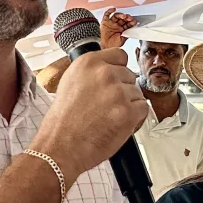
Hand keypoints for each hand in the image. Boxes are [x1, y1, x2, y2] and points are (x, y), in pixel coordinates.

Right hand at [32, 48, 147, 181]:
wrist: (60, 146)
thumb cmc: (62, 122)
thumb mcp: (70, 83)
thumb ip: (92, 73)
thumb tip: (110, 69)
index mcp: (88, 62)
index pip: (119, 55)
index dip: (117, 70)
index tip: (114, 80)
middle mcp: (104, 73)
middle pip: (129, 75)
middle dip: (122, 90)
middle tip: (106, 105)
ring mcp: (118, 92)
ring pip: (137, 93)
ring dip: (128, 105)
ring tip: (109, 117)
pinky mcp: (128, 112)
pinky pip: (143, 108)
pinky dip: (134, 118)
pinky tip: (117, 124)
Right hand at [100, 8, 137, 48]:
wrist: (106, 48)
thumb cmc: (113, 45)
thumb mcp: (123, 39)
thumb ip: (127, 34)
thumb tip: (133, 29)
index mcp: (122, 29)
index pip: (127, 23)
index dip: (131, 22)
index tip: (134, 21)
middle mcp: (117, 25)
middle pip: (123, 19)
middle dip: (127, 18)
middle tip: (129, 18)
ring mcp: (111, 23)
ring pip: (116, 16)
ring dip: (121, 15)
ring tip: (124, 16)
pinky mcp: (105, 22)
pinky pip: (107, 14)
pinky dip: (110, 11)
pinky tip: (113, 9)